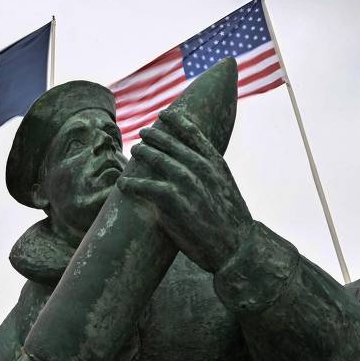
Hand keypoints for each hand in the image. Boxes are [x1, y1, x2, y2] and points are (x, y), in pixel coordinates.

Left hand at [117, 110, 251, 271]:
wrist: (237, 247)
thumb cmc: (231, 224)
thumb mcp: (227, 190)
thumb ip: (211, 177)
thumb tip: (194, 172)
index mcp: (216, 164)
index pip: (194, 134)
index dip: (177, 122)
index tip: (165, 114)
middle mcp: (202, 168)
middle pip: (172, 144)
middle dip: (155, 135)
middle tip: (143, 132)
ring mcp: (188, 182)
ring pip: (158, 160)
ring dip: (143, 153)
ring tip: (134, 150)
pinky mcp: (174, 200)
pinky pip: (147, 186)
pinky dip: (132, 184)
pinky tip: (122, 184)